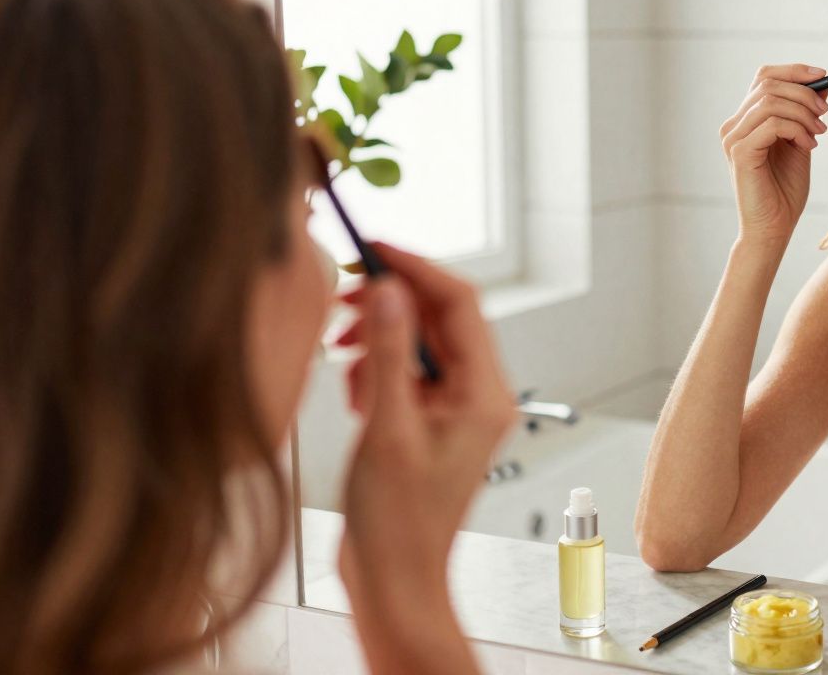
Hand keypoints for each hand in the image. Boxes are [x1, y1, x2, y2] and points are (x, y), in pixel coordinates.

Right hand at [334, 244, 516, 670]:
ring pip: (418, 343)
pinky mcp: (430, 421)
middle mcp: (479, 395)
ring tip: (343, 358)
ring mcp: (455, 408)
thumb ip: (390, 353)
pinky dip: (376, 371)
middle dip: (390, 304)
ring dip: (378, 339)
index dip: (416, 268)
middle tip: (342, 298)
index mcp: (485, 393)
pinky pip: (406, 373)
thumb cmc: (397, 522)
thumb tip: (391, 289)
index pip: (460, 304)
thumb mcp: (388, 427)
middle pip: (439, 319)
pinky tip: (355, 397)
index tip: (372, 248)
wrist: (393, 579)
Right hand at [719, 64, 827, 249]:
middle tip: (824, 113)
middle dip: (804, 93)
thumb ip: (803, 116)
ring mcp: (733, 138)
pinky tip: (807, 146)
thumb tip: (820, 85)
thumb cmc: (785, 191)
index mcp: (745, 121)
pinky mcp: (740, 152)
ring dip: (803, 113)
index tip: (824, 77)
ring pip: (771, 101)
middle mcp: (733, 125)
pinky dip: (796, 129)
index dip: (794, 71)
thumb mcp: (800, 143)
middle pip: (768, 84)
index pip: (764, 77)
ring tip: (817, 134)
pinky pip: (772, 123)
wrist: (774, 228)